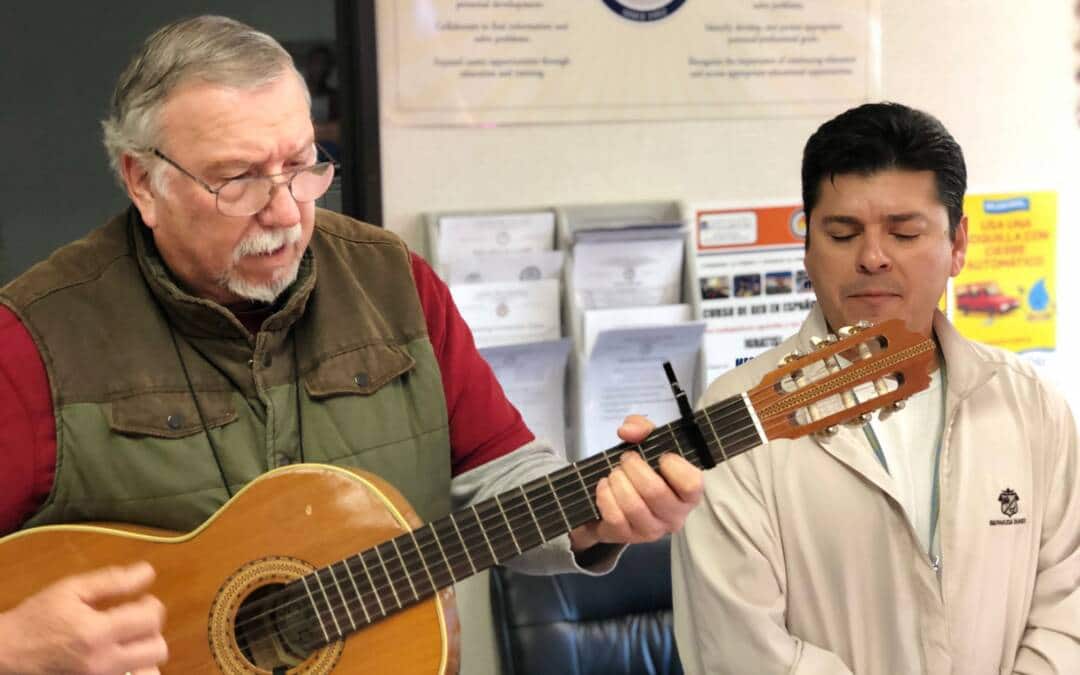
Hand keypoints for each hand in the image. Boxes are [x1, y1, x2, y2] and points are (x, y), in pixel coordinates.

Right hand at [0, 562, 166, 673]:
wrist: (6, 655)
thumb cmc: (37, 620)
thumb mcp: (70, 590)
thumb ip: (112, 581)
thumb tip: (148, 572)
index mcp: (96, 632)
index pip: (151, 619)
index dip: (152, 605)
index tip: (140, 602)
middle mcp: (102, 662)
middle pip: (157, 649)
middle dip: (151, 632)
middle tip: (133, 623)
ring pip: (149, 672)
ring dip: (144, 656)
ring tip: (127, 644)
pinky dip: (132, 671)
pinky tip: (118, 659)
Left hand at [569, 414, 703, 550]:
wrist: (616, 500)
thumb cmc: (642, 470)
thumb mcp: (647, 443)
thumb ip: (642, 428)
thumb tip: (628, 431)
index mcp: (689, 494)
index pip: (692, 484)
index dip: (673, 466)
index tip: (660, 456)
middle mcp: (675, 516)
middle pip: (655, 492)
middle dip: (633, 468)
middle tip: (626, 459)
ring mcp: (652, 530)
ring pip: (633, 506)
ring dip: (618, 482)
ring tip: (615, 473)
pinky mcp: (628, 537)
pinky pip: (615, 517)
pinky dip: (605, 496)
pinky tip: (605, 486)